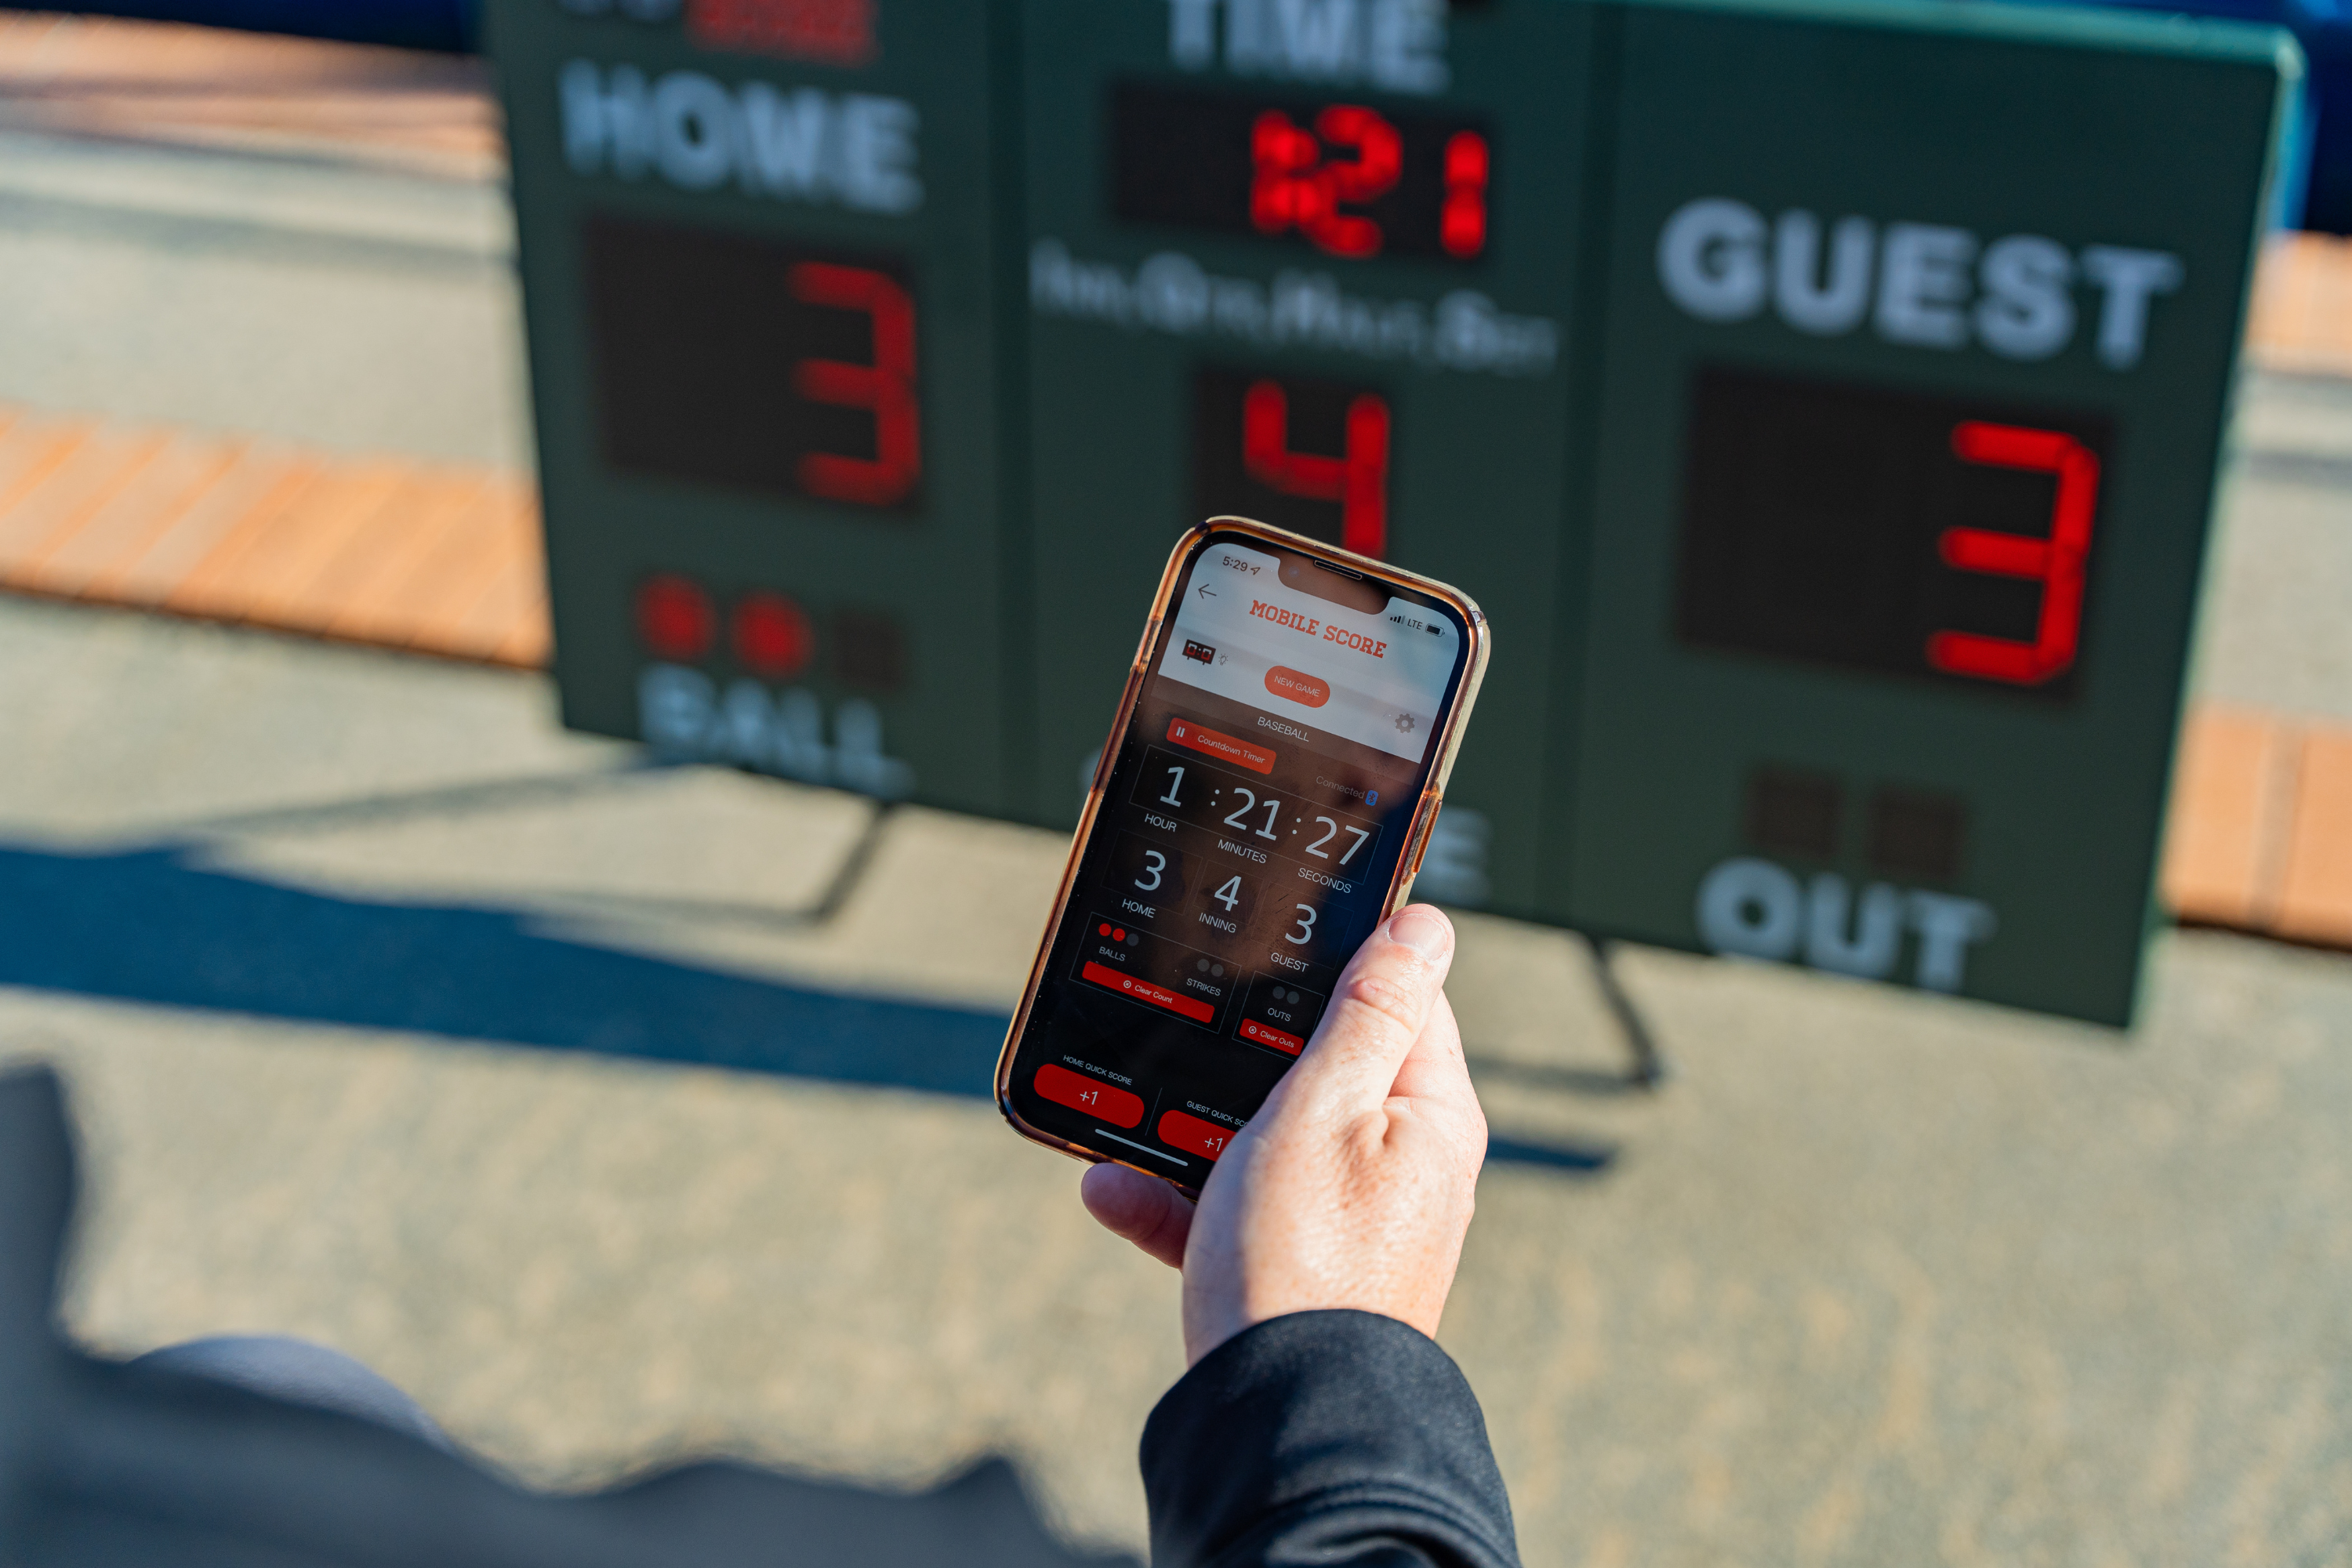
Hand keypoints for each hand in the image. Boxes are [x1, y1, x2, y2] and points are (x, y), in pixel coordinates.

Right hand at [1081, 905, 1486, 1364]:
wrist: (1274, 1414)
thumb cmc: (1305, 1259)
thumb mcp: (1324, 1106)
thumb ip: (1368, 1011)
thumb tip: (1426, 925)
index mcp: (1429, 1115)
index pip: (1403, 1000)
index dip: (1341, 964)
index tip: (1275, 941)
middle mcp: (1404, 1165)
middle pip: (1322, 1067)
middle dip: (1243, 1054)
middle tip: (1185, 1030)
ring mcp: (1351, 1219)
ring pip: (1264, 1139)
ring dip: (1189, 1127)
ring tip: (1124, 1116)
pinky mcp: (1298, 1266)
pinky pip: (1233, 1208)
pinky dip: (1176, 1198)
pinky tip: (1113, 1190)